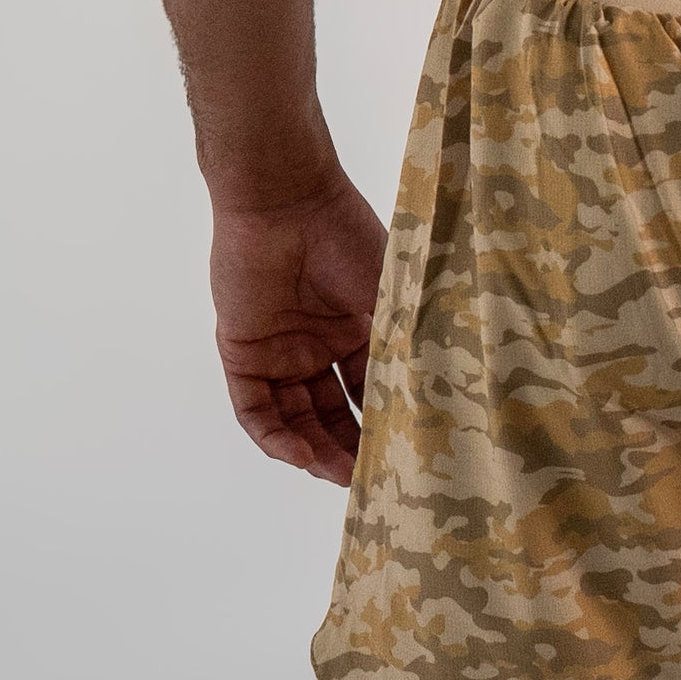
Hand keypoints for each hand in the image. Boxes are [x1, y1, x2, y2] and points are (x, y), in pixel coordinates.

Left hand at [209, 171, 387, 486]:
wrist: (286, 199)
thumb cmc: (345, 234)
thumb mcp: (388, 294)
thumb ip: (403, 342)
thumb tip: (439, 397)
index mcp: (354, 327)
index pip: (368, 390)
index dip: (383, 424)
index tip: (405, 455)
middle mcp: (315, 344)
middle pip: (331, 412)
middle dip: (349, 449)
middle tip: (371, 480)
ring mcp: (278, 349)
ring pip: (293, 417)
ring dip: (313, 450)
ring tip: (339, 476)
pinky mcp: (241, 351)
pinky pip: (254, 408)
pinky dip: (275, 436)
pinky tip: (300, 454)